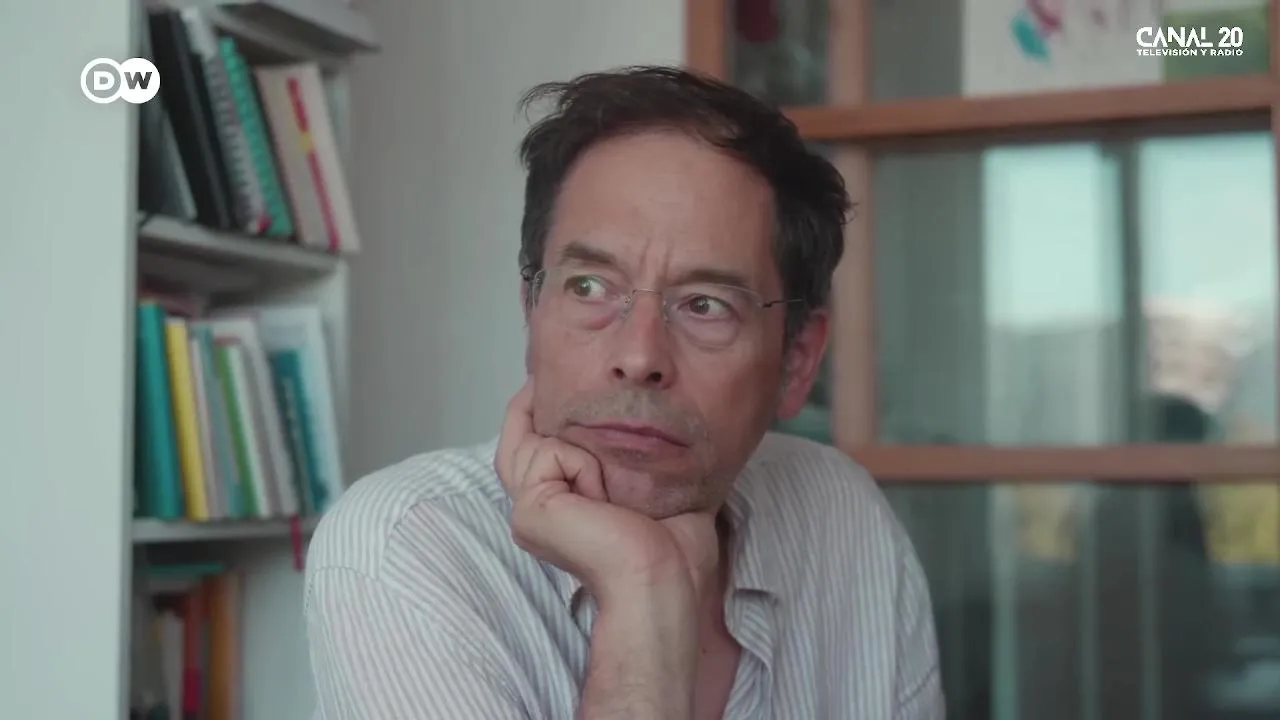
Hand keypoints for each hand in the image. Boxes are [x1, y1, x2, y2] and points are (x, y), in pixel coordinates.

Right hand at [494, 380, 716, 602]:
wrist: (666, 578)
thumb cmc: (672, 548)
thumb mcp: (655, 487)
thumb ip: (637, 461)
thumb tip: (651, 426)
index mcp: (564, 511)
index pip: (534, 453)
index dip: (537, 416)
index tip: (553, 384)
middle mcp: (539, 511)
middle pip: (514, 443)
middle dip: (527, 404)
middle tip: (544, 374)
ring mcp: (528, 511)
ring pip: (532, 439)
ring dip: (574, 439)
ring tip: (605, 477)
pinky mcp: (530, 509)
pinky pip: (549, 452)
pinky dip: (582, 462)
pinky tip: (600, 495)